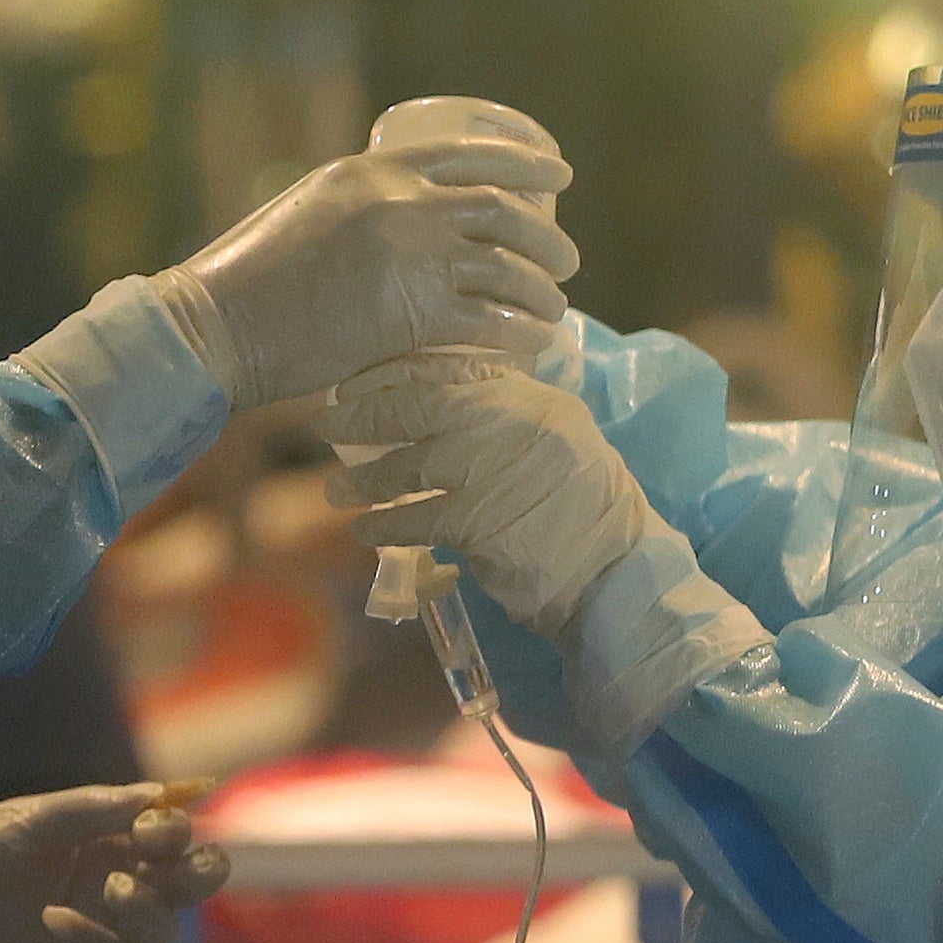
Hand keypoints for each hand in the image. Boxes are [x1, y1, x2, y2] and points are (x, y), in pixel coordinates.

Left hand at [0, 786, 228, 942]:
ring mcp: (104, 930)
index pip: (167, 830)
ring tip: (112, 888)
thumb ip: (90, 809)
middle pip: (190, 879)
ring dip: (153, 904)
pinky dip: (106, 938)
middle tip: (174, 857)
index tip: (156, 823)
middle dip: (199, 867)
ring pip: (167, 924)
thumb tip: (158, 794)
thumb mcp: (24, 822)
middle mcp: (113, 881)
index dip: (175, 825)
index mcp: (102, 837)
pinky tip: (58, 921)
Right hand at [137, 111, 579, 413]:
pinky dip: (520, 331)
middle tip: (566, 258)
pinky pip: (489, 319)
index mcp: (373, 168)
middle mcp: (399, 200)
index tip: (560, 173)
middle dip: (545, 235)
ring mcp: (408, 254)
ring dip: (540, 288)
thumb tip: (406, 230)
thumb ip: (361, 211)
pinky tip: (534, 342)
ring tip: (555, 305)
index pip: (469, 153)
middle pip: (501, 208)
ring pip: (504, 265)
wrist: (217, 324)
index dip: (525, 161)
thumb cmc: (250, 280)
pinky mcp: (409, 311)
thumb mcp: (309, 212)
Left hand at [319, 353, 670, 642]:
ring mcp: (497, 469)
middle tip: (328, 424)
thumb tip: (434, 407)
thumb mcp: (556, 443)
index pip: (454, 368)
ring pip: (410, 463)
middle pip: (422, 405)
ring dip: (366, 478)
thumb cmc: (583, 512)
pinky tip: (365, 528)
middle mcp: (516, 422)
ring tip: (336, 488)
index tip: (357, 381)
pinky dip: (384, 523)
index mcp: (535, 398)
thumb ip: (505, 419)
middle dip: (367, 414)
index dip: (396, 372)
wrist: (615, 574)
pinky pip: (415, 516)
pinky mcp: (480, 521)